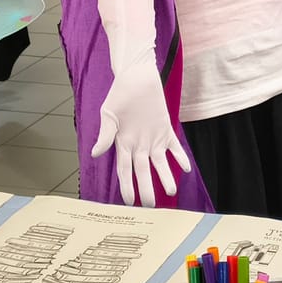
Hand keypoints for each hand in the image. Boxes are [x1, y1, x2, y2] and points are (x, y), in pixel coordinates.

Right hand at [92, 63, 191, 207]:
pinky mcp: (165, 129)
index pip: (125, 170)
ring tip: (172, 192)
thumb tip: (95, 153)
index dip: (127, 186)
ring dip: (166, 176)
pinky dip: (180, 157)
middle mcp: (138, 145)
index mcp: (123, 143)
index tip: (129, 202)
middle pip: (143, 171)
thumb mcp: (108, 114)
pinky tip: (186, 168)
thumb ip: (105, 135)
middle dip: (146, 188)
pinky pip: (174, 146)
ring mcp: (153, 138)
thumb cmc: (119, 94)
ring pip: (160, 163)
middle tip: (151, 206)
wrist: (136, 76)